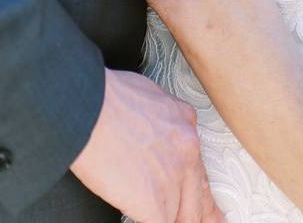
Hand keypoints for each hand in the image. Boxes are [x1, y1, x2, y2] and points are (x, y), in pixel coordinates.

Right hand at [71, 69, 223, 222]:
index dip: (194, 179)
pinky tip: (151, 222)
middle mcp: (186, 150)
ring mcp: (173, 178)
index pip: (196, 159)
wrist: (88, 108)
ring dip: (178, 220)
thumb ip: (156, 115)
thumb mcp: (146, 92)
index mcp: (183, 121)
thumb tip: (148, 126)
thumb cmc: (105, 96)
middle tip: (215, 222)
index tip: (194, 188)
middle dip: (204, 211)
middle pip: (200, 191)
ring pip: (186, 213)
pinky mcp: (154, 202)